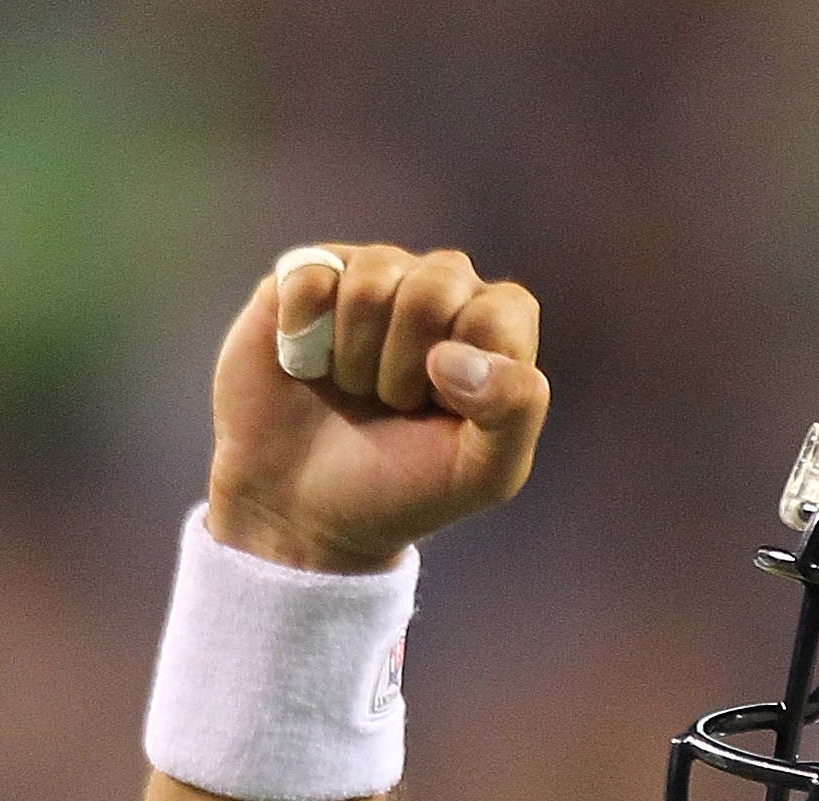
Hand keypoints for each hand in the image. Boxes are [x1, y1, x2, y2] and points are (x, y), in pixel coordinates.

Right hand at [207, 243, 549, 573]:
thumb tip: (458, 356)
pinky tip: (306, 364)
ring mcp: (372, 274)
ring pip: (370, 283)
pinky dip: (303, 333)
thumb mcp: (483, 475)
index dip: (467, 370)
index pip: (499, 313)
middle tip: (393, 405)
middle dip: (405, 370)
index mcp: (493, 328)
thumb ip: (515, 413)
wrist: (307, 507)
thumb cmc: (404, 487)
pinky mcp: (308, 274)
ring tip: (354, 389)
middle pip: (433, 290)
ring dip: (355, 360)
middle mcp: (439, 287)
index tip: (443, 412)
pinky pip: (311, 275)